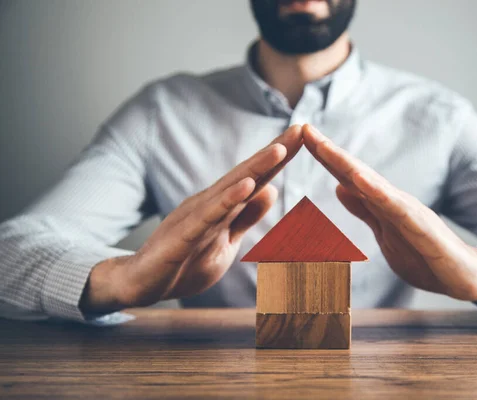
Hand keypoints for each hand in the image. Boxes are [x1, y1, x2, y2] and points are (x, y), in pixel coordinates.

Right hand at [80, 125, 303, 313]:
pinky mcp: (182, 236)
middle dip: (275, 152)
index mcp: (222, 206)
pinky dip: (227, 201)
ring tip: (279, 150)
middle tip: (302, 129)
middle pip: (248, 174)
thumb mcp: (225, 241)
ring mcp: (195, 217)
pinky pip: (208, 217)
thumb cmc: (184, 263)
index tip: (306, 136)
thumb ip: (246, 217)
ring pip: (230, 189)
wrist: (141, 284)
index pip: (257, 178)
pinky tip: (246, 187)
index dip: (281, 158)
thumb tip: (270, 189)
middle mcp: (210, 204)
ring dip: (255, 169)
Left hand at [302, 124, 476, 306]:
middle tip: (304, 129)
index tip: (301, 137)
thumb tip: (340, 186)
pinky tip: (360, 180)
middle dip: (330, 152)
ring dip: (348, 165)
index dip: (325, 158)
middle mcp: (394, 201)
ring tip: (325, 148)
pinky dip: (379, 193)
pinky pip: (398, 210)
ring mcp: (409, 213)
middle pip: (356, 173)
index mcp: (382, 204)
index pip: (348, 177)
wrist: (466, 277)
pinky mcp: (424, 229)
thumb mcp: (385, 231)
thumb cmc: (425, 255)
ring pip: (374, 185)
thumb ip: (365, 209)